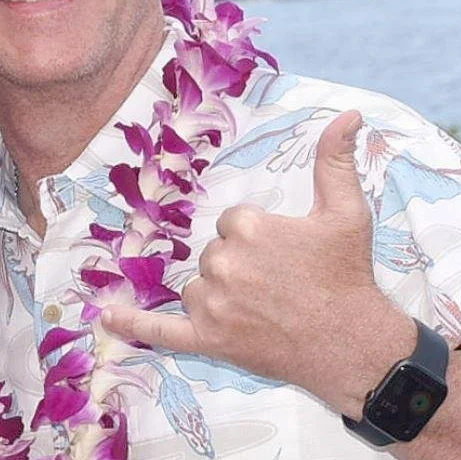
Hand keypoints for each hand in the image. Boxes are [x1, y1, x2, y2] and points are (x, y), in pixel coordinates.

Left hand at [97, 110, 413, 411]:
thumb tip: (348, 114)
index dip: (259, 239)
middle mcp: (222, 263)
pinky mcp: (207, 340)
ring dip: (218, 296)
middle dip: (240, 267)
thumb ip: (336, 161)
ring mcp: (211, 304)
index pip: (233, 223)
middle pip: (213, 254)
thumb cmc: (347, 276)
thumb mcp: (347, 212)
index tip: (286, 257)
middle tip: (280, 286)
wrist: (352, 345)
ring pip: (196, 288)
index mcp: (248, 228)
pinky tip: (107, 317)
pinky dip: (133, 324)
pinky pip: (160, 330)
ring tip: (262, 309)